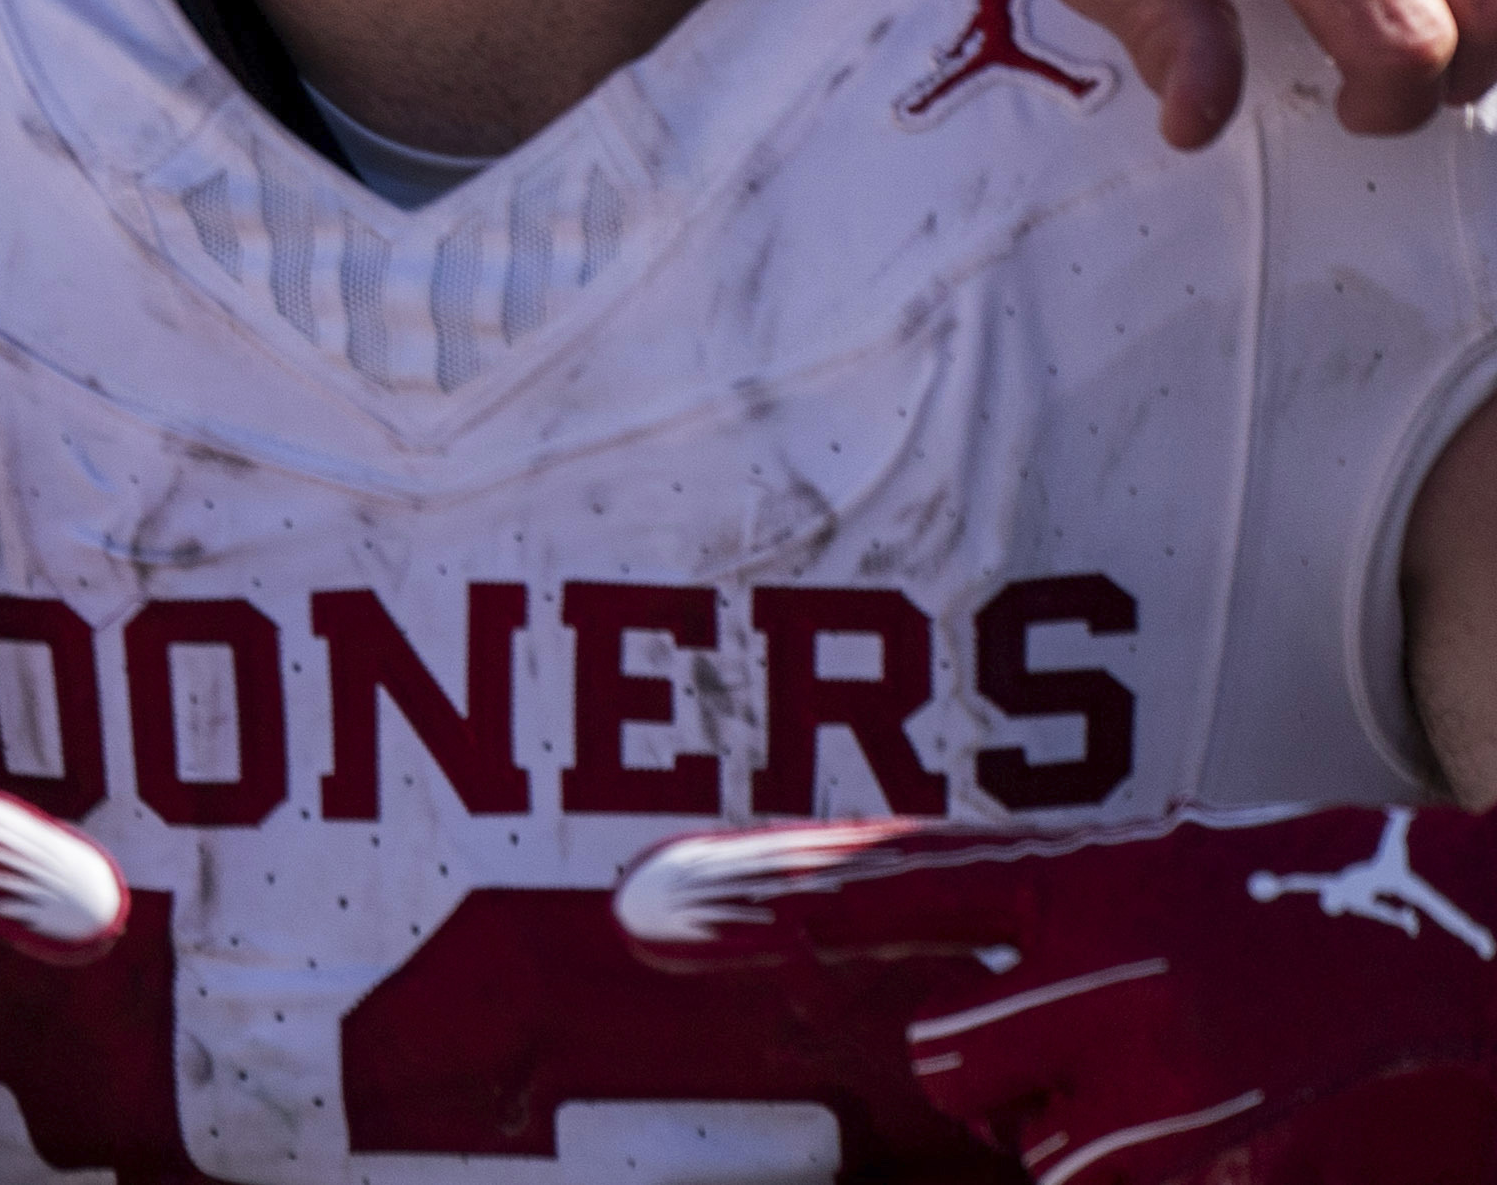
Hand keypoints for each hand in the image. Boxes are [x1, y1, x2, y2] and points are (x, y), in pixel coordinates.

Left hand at [622, 801, 1496, 1179]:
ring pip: (1051, 1155)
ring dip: (1117, 1150)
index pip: (907, 879)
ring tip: (1237, 1106)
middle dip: (1024, 1084)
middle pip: (961, 1061)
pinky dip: (1183, 1174)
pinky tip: (1269, 1144)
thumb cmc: (1384, 927)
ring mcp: (1175, 1083)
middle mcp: (1123, 971)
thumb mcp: (1224, 881)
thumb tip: (971, 988)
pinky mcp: (1228, 1170)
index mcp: (1121, 879)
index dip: (780, 899)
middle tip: (1145, 1068)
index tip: (650, 904)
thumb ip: (1088, 920)